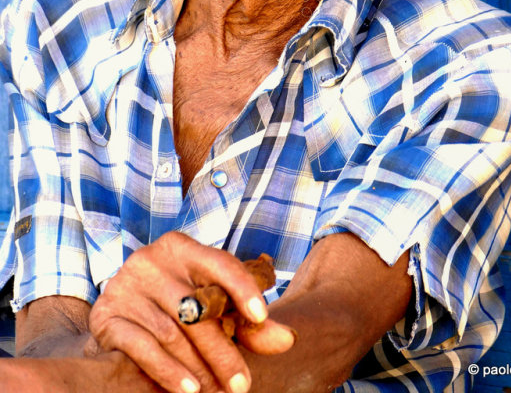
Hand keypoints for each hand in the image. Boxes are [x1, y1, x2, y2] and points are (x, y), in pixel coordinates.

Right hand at [86, 232, 295, 392]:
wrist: (121, 307)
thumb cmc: (178, 302)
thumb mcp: (212, 303)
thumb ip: (247, 321)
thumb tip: (286, 339)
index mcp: (182, 247)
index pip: (219, 264)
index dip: (242, 289)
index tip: (262, 317)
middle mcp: (152, 260)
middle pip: (197, 309)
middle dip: (224, 351)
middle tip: (242, 384)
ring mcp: (126, 286)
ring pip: (172, 333)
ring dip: (199, 369)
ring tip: (218, 392)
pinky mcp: (107, 316)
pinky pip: (142, 347)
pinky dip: (168, 371)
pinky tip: (189, 390)